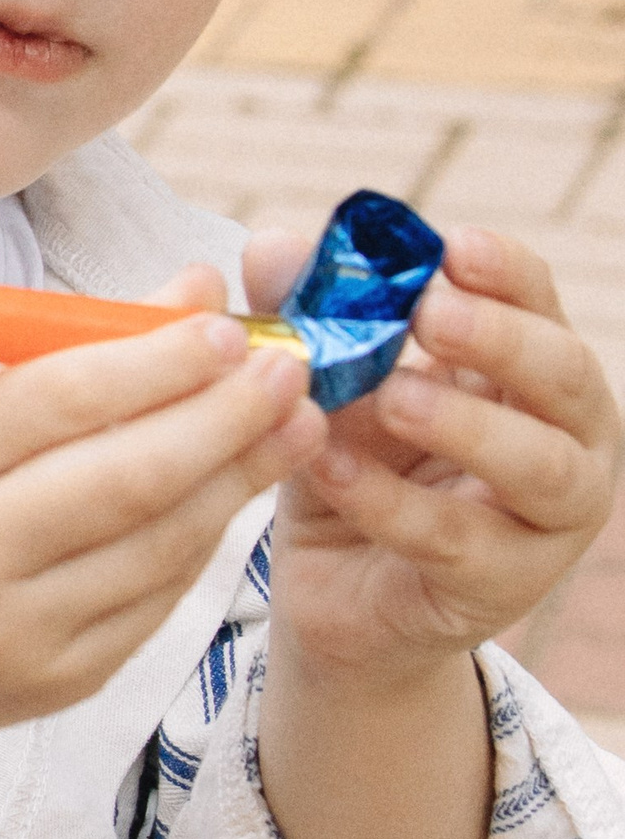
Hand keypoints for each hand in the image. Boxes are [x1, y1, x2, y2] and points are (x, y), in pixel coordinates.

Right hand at [0, 298, 317, 759]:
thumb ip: (67, 359)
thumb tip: (197, 293)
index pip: (60, 400)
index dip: (158, 360)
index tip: (227, 327)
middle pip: (126, 478)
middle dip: (224, 417)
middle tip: (290, 370)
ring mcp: (10, 634)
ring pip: (159, 545)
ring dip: (237, 479)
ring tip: (291, 426)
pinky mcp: (57, 684)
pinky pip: (156, 599)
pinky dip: (202, 538)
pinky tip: (232, 493)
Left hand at [252, 222, 619, 683]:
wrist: (333, 594)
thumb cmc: (354, 468)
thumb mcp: (328, 386)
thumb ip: (310, 317)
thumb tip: (271, 245)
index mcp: (531, 369)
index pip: (539, 301)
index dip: (503, 271)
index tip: (450, 246)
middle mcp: (567, 436)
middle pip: (566, 375)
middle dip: (499, 338)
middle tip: (428, 313)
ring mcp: (549, 518)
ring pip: (538, 465)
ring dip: (466, 424)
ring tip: (392, 397)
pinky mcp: (505, 585)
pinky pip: (454, 540)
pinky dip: (389, 502)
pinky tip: (327, 467)